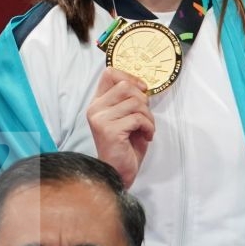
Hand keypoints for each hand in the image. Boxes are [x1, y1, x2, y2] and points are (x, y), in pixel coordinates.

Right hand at [86, 68, 155, 186]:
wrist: (117, 171)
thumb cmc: (125, 146)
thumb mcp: (127, 117)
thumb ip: (129, 100)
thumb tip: (143, 86)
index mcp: (98, 102)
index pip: (110, 73)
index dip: (130, 77)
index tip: (142, 90)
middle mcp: (95, 108)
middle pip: (125, 85)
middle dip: (143, 100)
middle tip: (145, 117)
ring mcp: (100, 119)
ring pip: (135, 102)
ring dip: (148, 116)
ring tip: (146, 129)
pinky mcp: (109, 130)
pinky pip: (138, 118)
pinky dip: (148, 127)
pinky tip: (146, 136)